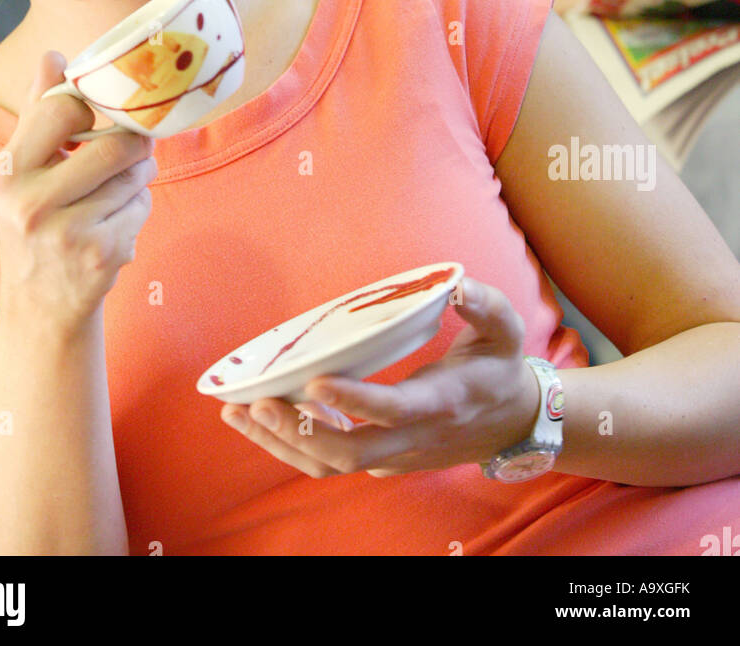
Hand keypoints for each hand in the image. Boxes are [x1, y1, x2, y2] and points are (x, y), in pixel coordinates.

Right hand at [0, 51, 156, 333]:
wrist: (40, 306)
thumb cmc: (33, 222)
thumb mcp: (21, 170)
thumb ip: (37, 112)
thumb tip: (52, 55)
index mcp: (7, 172)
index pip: (64, 109)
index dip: (91, 109)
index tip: (94, 121)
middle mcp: (30, 204)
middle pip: (116, 145)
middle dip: (135, 144)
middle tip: (134, 147)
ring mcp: (67, 233)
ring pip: (136, 176)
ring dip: (138, 178)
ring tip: (117, 190)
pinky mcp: (101, 255)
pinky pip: (142, 207)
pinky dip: (138, 210)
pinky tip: (115, 225)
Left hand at [219, 278, 540, 477]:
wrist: (513, 422)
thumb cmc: (500, 368)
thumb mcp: (503, 330)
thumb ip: (483, 304)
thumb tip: (455, 286)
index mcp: (438, 403)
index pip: (391, 411)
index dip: (352, 402)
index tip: (314, 380)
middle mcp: (411, 438)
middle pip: (348, 453)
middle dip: (298, 432)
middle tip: (257, 402)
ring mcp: (394, 454)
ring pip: (331, 465)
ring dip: (281, 443)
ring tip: (237, 414)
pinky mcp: (381, 457)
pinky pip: (330, 460)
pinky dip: (291, 444)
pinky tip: (258, 418)